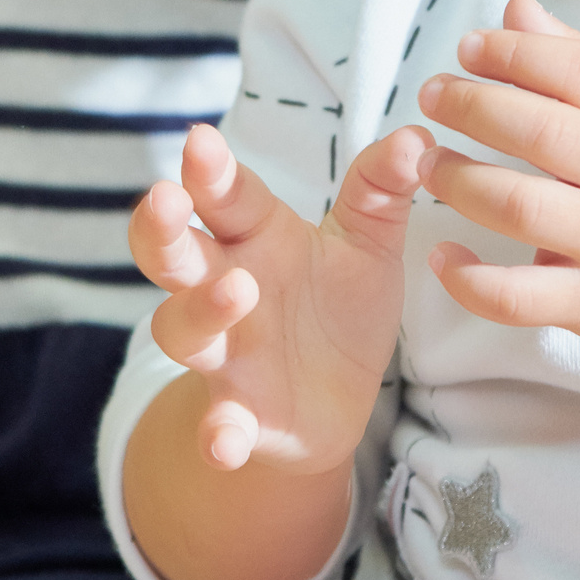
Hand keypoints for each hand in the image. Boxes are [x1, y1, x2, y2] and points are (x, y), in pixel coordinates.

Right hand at [130, 121, 428, 472]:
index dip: (210, 171)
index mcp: (255, 237)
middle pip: (174, 255)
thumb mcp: (367, 241)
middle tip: (166, 200)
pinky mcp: (240, 415)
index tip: (201, 140)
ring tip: (236, 291)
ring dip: (199, 312)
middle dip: (163, 229)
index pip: (225, 197)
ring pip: (184, 330)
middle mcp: (225, 288)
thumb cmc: (340, 305)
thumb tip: (416, 137)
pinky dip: (216, 433)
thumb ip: (381, 188)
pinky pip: (217, 424)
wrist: (339, 399)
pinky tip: (223, 442)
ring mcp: (227, 355)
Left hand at [416, 0, 579, 358]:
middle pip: (543, 134)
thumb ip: (579, 60)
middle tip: (432, 96)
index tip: (468, 48)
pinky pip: (519, 296)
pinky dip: (470, 278)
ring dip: (460, 181)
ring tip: (427, 164)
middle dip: (473, 107)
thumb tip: (518, 9)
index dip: (516, 52)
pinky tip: (441, 255)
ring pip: (522, 208)